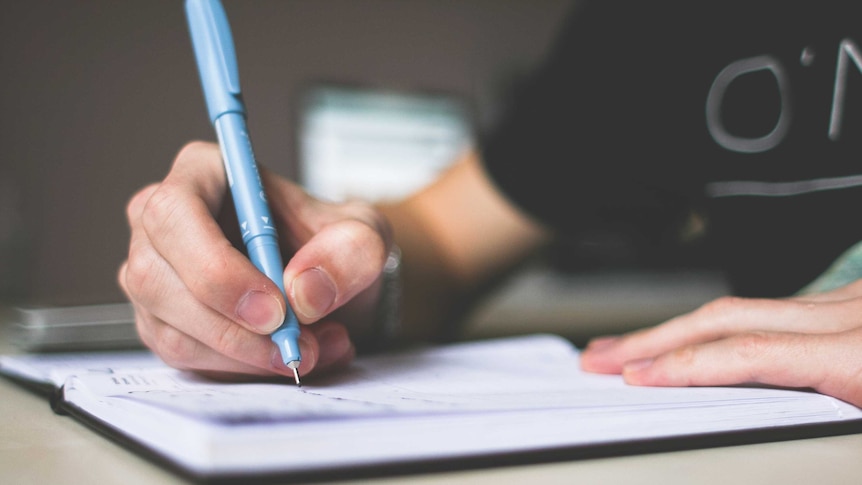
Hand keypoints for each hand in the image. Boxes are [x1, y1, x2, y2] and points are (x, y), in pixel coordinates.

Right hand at [118, 141, 392, 379]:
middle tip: (295, 345)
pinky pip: (185, 358)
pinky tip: (287, 356)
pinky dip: (242, 369)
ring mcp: (154, 275)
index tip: (273, 309)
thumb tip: (304, 292)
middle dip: (232, 328)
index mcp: (203, 173)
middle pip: (157, 279)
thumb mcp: (365, 235)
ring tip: (312, 349)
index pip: (175, 213)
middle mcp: (162, 222)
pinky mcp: (161, 323)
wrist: (330, 284)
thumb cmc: (334, 245)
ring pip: (171, 329)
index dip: (216, 267)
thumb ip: (350, 251)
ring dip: (246, 355)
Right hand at [580, 281, 861, 406]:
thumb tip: (752, 416)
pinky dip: (722, 324)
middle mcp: (850, 315)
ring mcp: (849, 301)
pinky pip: (772, 307)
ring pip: (741, 306)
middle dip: (653, 337)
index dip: (683, 364)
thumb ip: (832, 421)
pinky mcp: (851, 300)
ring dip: (678, 328)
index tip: (633, 377)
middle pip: (726, 317)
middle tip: (600, 356)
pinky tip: (695, 336)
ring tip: (631, 347)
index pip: (749, 353)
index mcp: (861, 355)